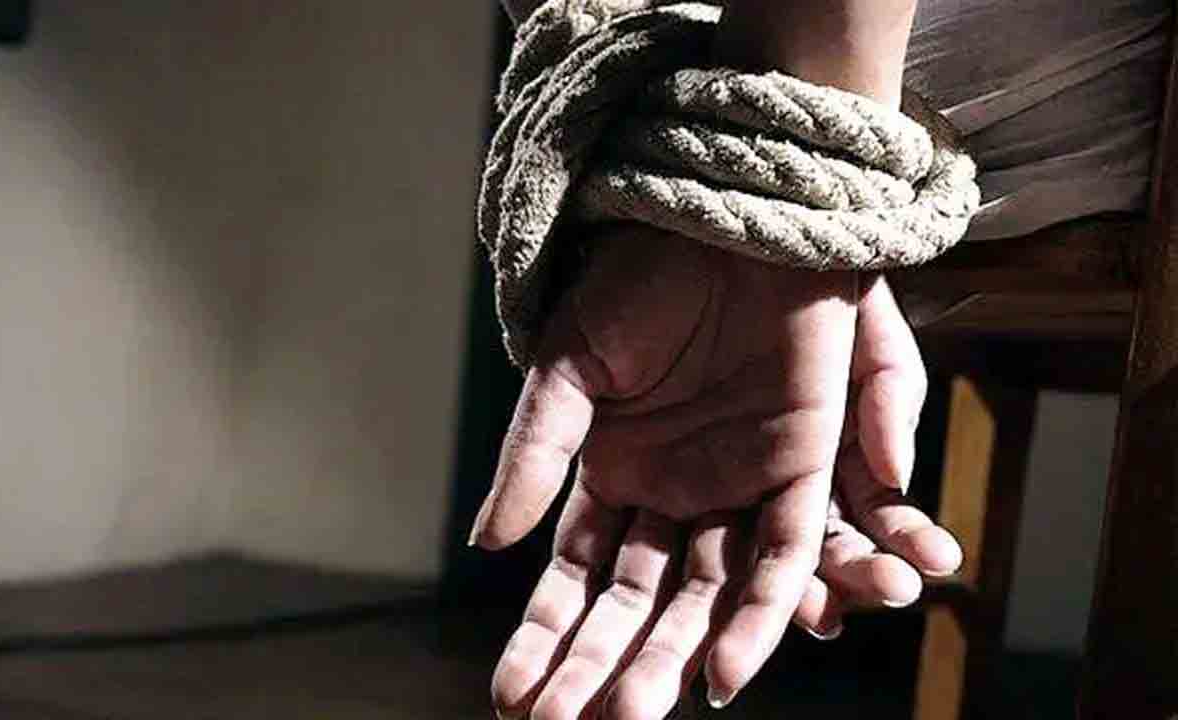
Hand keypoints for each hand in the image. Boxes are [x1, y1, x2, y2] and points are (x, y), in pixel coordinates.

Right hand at [471, 225, 960, 714]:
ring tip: (635, 712)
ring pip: (707, 592)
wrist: (723, 214)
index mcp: (614, 472)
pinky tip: (724, 671)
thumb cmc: (636, 279)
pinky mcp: (803, 465)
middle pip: (639, 601)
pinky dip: (758, 612)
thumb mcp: (568, 365)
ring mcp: (738, 484)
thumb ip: (535, 452)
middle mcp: (676, 492)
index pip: (577, 578)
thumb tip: (489, 544)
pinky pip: (782, 553)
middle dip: (605, 666)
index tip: (512, 699)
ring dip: (674, 655)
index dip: (546, 637)